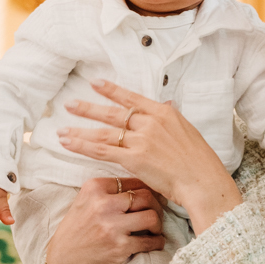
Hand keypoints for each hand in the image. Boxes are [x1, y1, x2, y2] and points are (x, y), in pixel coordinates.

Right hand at [46, 176, 165, 263]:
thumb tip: (144, 185)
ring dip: (158, 224)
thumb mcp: (85, 202)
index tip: (152, 198)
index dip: (147, 190)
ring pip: (152, 216)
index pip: (133, 181)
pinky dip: (157, 242)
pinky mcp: (119, 246)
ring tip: (154, 229)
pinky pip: (150, 241)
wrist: (63, 263)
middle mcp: (102, 204)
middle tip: (156, 214)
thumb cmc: (77, 231)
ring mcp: (111, 226)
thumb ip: (108, 192)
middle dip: (157, 206)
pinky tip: (154, 242)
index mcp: (94, 188)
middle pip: (146, 196)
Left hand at [56, 81, 241, 234]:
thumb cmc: (199, 160)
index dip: (111, 90)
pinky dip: (84, 146)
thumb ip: (170, 119)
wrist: (203, 180)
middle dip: (88, 108)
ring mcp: (141, 140)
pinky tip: (69, 143)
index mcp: (164, 112)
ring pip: (104, 133)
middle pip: (112, 113)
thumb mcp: (187, 131)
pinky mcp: (135, 159)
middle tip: (69, 104)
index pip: (131, 98)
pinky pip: (103, 151)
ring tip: (61, 130)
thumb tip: (165, 106)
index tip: (95, 83)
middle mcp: (150, 122)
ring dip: (80, 131)